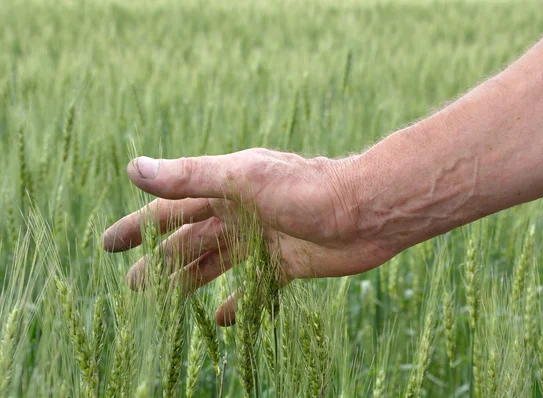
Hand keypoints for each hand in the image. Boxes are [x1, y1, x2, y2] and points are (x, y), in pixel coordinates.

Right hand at [103, 148, 395, 324]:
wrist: (364, 212)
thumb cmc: (304, 189)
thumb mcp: (241, 179)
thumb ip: (189, 177)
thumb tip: (133, 168)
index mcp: (225, 190)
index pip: (170, 208)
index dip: (139, 226)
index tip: (108, 244)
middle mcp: (241, 213)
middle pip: (191, 240)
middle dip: (160, 261)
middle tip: (132, 287)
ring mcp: (264, 239)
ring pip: (218, 263)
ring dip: (192, 281)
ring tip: (167, 302)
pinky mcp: (288, 264)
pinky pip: (257, 287)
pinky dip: (241, 302)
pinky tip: (226, 320)